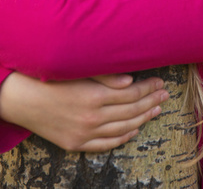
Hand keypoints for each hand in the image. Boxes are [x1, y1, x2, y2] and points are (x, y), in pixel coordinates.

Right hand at [0, 72, 168, 152]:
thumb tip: (131, 81)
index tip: (160, 82)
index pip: (132, 94)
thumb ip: (106, 76)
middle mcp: (92, 118)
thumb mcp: (79, 71)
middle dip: (151, 102)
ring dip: (143, 119)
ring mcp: (84, 134)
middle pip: (131, 111)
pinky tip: (134, 131)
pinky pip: (105, 144)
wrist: (23, 99)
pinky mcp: (76, 144)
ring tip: (156, 110)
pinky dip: (122, 138)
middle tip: (165, 95)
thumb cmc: (52, 78)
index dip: (149, 88)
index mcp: (95, 96)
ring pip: (122, 129)